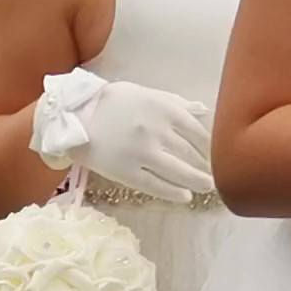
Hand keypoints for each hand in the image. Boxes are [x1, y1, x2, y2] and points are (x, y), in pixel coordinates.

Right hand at [30, 68, 212, 204]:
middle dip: (205, 165)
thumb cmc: (111, 102)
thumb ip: (175, 103)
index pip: (197, 132)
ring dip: (196, 181)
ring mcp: (142, 152)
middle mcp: (156, 131)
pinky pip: (155, 185)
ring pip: (177, 171)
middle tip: (217, 175)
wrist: (73, 116)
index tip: (218, 155)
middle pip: (190, 153)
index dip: (210, 146)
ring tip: (207, 187)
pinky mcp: (126, 171)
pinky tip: (185, 197)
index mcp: (163, 109)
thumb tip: (203, 110)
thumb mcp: (145, 94)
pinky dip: (173, 192)